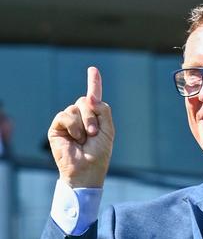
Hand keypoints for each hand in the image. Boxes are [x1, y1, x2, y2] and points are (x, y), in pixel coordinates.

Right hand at [48, 67, 113, 187]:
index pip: (93, 96)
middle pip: (86, 100)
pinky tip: (75, 138)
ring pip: (76, 107)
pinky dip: (73, 126)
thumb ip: (103, 110)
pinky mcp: (57, 127)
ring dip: (84, 123)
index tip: (93, 69)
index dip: (94, 82)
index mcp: (95, 116)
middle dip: (93, 115)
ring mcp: (68, 121)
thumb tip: (89, 97)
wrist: (87, 169)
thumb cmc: (99, 152)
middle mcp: (80, 116)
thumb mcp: (108, 129)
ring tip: (85, 138)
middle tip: (94, 132)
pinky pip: (65, 115)